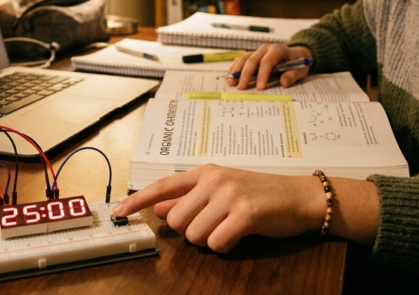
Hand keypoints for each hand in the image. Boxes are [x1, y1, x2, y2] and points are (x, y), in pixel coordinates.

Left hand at [111, 164, 324, 252]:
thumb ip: (191, 198)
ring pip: (195, 234)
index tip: (119, 211)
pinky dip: (226, 246)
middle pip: (177, 220)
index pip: (163, 185)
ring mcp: (230, 195)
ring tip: (230, 228)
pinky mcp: (246, 213)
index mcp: (206, 172)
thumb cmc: (260, 195)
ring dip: (210, 240)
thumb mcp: (222, 191)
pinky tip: (239, 235)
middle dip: (192, 231)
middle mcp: (214, 180)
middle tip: (215, 225)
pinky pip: (217, 242)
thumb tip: (161, 206)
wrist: (299, 197)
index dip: (138, 200)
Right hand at [225, 44, 313, 89]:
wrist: (295, 55)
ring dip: (236, 71)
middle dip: (246, 74)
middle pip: (252, 60)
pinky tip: (229, 77)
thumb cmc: (298, 63)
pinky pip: (241, 60)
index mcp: (278, 50)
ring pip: (244, 58)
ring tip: (230, 83)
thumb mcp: (300, 70)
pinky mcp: (253, 55)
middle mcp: (265, 48)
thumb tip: (284, 82)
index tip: (260, 88)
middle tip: (241, 88)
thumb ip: (293, 76)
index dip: (262, 74)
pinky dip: (234, 68)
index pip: (267, 61)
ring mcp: (258, 51)